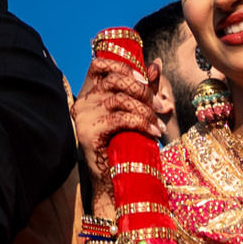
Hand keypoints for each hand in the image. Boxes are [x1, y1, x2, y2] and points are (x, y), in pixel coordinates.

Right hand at [71, 54, 159, 208]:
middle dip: (142, 90)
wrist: (112, 180)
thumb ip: (143, 87)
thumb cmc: (124, 144)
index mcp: (88, 93)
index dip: (122, 65)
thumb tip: (157, 64)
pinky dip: (142, 123)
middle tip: (160, 107)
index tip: (144, 79)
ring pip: (120, 99)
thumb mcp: (133, 111)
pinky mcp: (90, 133)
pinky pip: (121, 118)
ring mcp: (84, 117)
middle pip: (114, 80)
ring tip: (158, 125)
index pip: (98, 65)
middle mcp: (82, 102)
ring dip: (145, 110)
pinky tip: (153, 132)